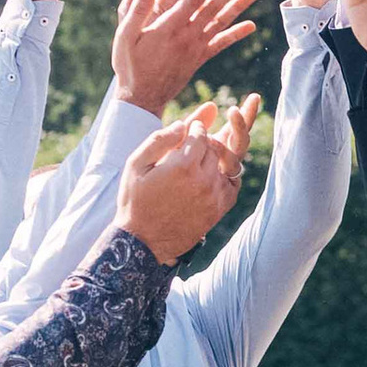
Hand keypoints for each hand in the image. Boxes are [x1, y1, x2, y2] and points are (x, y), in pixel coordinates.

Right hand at [112, 0, 258, 110]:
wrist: (141, 98)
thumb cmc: (129, 64)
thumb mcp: (124, 35)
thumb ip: (137, 9)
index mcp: (168, 27)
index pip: (194, 0)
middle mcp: (186, 36)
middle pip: (213, 8)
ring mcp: (195, 48)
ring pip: (220, 23)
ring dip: (237, 7)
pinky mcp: (199, 59)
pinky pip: (221, 44)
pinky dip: (236, 34)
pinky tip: (251, 26)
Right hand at [116, 99, 258, 263]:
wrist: (142, 242)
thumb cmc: (135, 200)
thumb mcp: (136, 164)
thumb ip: (160, 140)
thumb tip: (183, 124)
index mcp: (183, 165)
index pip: (200, 133)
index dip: (195, 128)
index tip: (188, 130)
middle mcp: (203, 180)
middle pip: (214, 147)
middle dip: (205, 142)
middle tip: (195, 144)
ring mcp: (214, 196)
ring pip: (225, 164)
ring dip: (215, 158)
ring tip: (199, 161)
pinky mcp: (219, 210)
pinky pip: (231, 183)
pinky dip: (224, 176)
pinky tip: (208, 176)